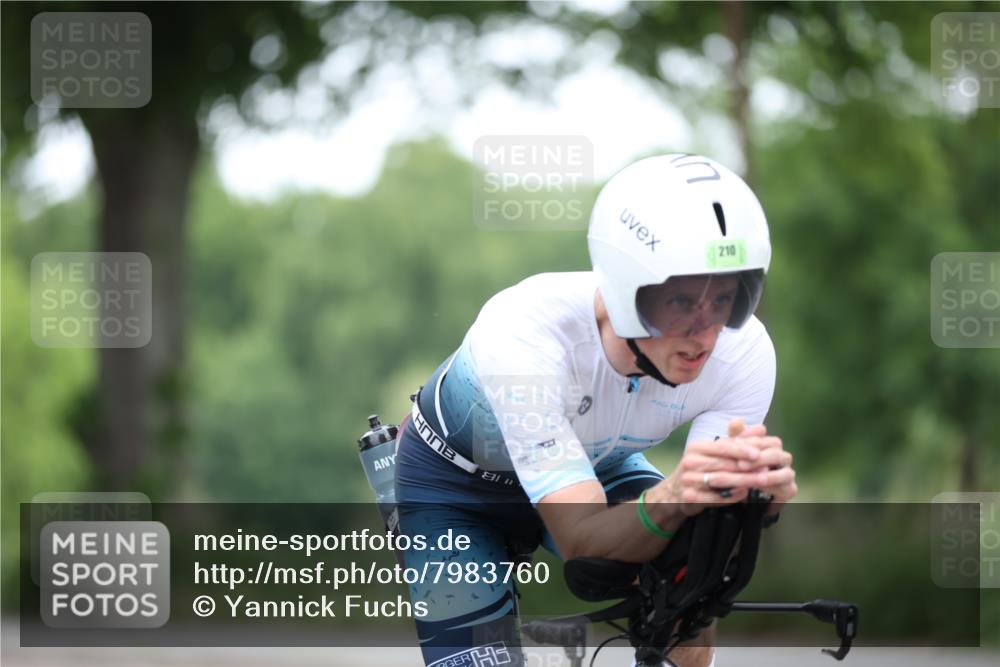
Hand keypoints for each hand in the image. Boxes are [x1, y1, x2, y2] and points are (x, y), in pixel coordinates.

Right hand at [660, 418, 788, 516]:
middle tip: (766, 470)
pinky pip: (713, 497)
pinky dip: (730, 496)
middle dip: (747, 468)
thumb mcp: (716, 452)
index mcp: (697, 447)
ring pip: (720, 480)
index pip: (722, 446)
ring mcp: (688, 479)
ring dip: (742, 481)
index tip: (758, 453)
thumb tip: (761, 429)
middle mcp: (690, 461)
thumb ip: (738, 441)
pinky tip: (744, 494)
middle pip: (723, 464)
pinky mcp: (689, 496)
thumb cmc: (702, 468)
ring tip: (760, 481)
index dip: (741, 449)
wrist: (676, 491)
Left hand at [725, 418, 797, 516]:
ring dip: (770, 475)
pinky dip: (773, 487)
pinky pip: (787, 487)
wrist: (743, 494)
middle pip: (776, 452)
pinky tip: (761, 488)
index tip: (734, 443)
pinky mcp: (790, 489)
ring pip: (786, 471)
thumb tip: (736, 420)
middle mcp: (781, 457)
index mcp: (768, 445)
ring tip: (756, 478)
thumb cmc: (739, 469)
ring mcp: (787, 473)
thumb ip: (735, 437)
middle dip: (758, 457)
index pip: (763, 437)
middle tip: (741, 464)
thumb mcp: (733, 453)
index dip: (748, 439)